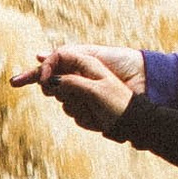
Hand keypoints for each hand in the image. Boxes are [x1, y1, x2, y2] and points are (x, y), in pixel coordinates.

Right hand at [11, 45, 139, 132]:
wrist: (135, 121)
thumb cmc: (119, 100)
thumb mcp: (94, 89)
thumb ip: (71, 82)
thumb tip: (49, 80)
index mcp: (86, 63)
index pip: (57, 57)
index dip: (45, 68)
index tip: (42, 82)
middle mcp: (82, 76)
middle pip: (56, 79)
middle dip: (57, 90)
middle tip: (70, 97)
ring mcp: (83, 92)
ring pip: (63, 99)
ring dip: (76, 108)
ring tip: (93, 110)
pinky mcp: (85, 107)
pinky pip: (73, 112)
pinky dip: (83, 117)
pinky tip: (97, 119)